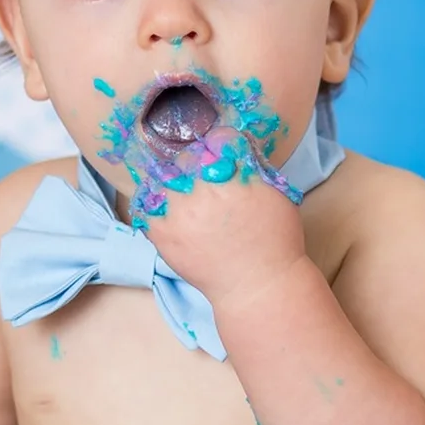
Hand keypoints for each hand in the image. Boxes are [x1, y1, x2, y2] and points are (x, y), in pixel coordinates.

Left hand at [130, 127, 306, 304]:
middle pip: (187, 155)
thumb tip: (234, 145)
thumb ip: (254, 166)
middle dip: (195, 161)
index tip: (220, 153)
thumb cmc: (274, 242)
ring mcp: (179, 212)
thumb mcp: (278, 195)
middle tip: (201, 175)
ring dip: (172, 179)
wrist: (257, 286)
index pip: (218, 138)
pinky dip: (154, 201)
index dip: (220, 144)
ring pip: (163, 175)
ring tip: (183, 191)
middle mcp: (203, 189)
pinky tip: (167, 205)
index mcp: (235, 176)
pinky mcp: (162, 232)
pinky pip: (146, 204)